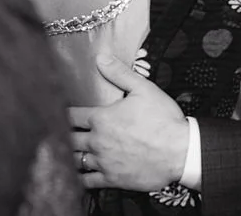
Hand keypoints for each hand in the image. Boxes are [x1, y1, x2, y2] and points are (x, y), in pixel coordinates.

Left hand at [69, 54, 189, 190]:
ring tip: (67, 153)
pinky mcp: (111, 179)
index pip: (72, 115)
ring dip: (70, 155)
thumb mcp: (144, 89)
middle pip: (69, 139)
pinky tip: (78, 175)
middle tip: (61, 134)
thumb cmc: (164, 120)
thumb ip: (120, 73)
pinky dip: (79, 178)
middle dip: (64, 135)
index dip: (65, 113)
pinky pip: (87, 182)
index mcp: (101, 118)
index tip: (62, 113)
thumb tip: (101, 58)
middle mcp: (97, 141)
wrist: (180, 151)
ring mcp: (103, 161)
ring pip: (75, 160)